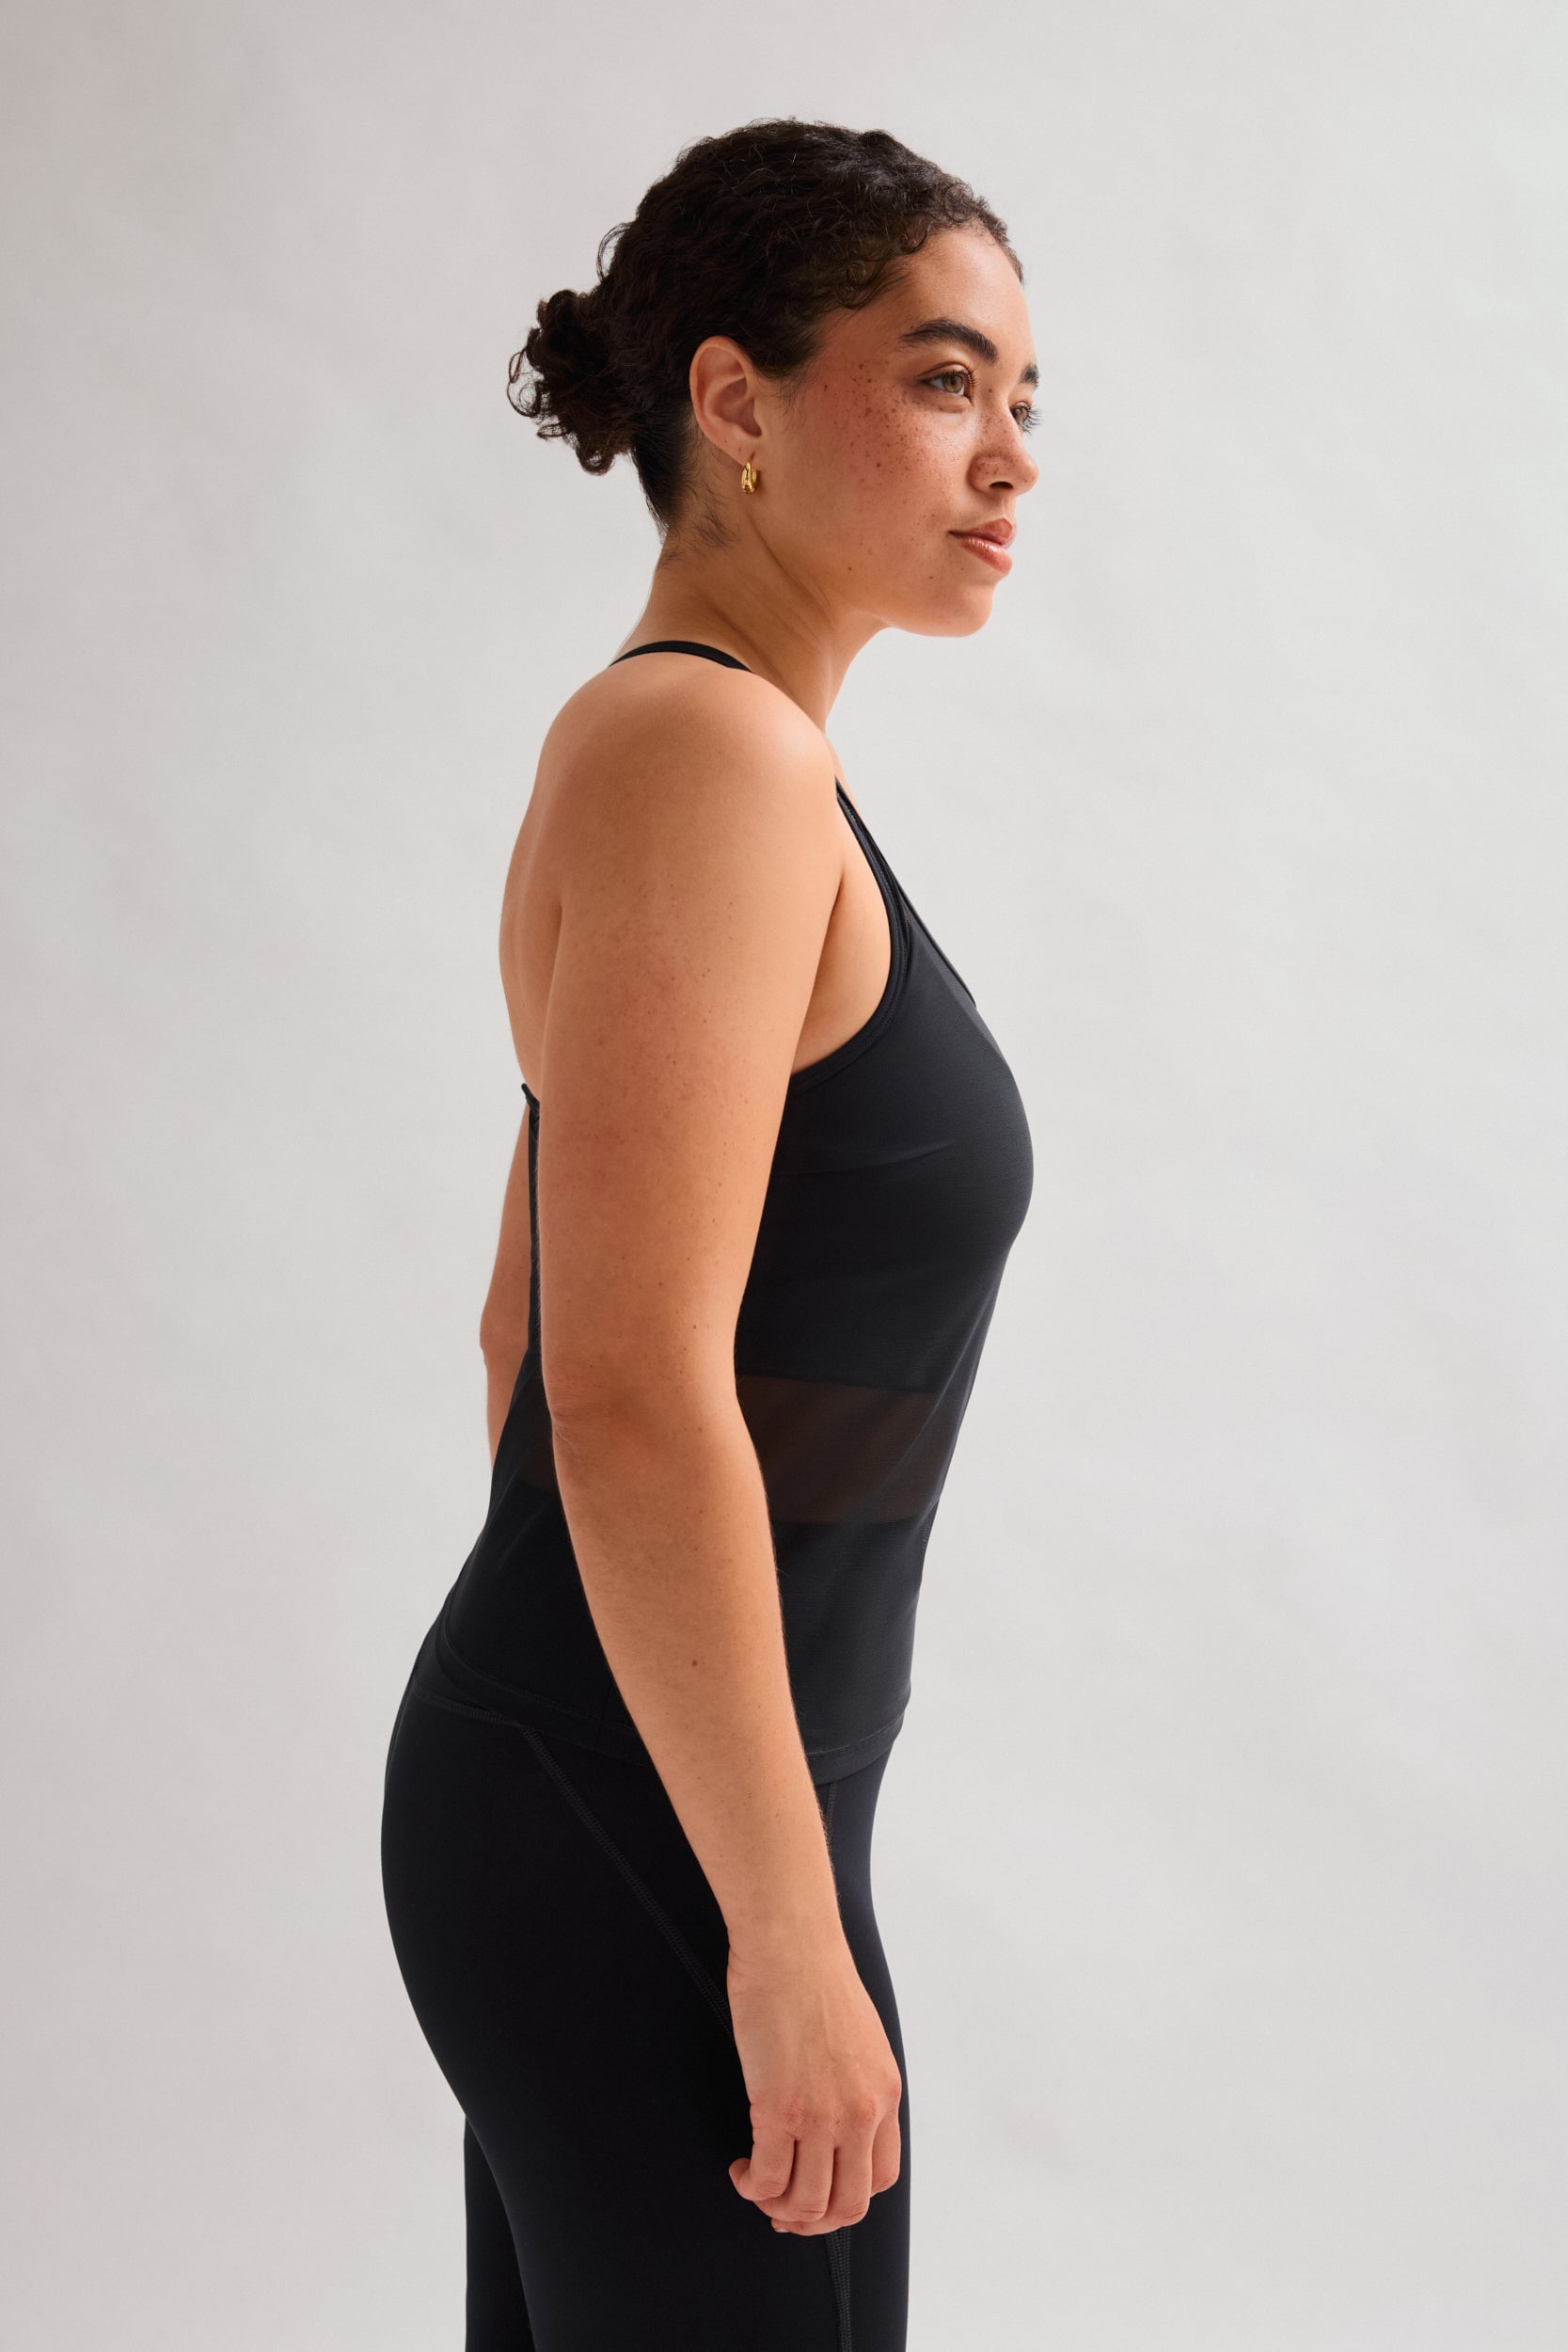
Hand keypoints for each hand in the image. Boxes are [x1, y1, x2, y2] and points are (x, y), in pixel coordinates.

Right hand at [724, 1931, 902, 2235]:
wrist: (791, 1941)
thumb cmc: (816, 1975)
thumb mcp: (861, 2038)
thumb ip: (857, 2083)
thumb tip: (836, 2117)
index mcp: (884, 2094)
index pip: (880, 2178)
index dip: (844, 2200)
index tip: (817, 2195)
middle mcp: (861, 2112)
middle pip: (847, 2205)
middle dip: (812, 2220)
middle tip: (783, 2209)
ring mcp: (822, 2114)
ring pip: (807, 2201)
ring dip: (777, 2207)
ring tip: (757, 2185)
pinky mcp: (779, 2108)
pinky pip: (768, 2178)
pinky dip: (752, 2186)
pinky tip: (742, 2169)